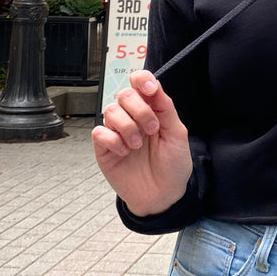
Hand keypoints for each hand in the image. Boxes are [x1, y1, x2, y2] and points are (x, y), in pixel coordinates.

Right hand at [92, 70, 192, 215]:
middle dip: (140, 110)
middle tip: (152, 130)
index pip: (139, 83)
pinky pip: (99, 132)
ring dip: (128, 128)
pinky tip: (125, 153)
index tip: (150, 91)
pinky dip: (113, 141)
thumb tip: (155, 84)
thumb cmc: (172, 164)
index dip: (142, 80)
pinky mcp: (104, 148)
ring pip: (110, 111)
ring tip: (138, 145)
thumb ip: (165, 108)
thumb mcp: (177, 134)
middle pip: (124, 94)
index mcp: (151, 109)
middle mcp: (132, 116)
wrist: (163, 195)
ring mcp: (116, 131)